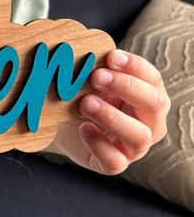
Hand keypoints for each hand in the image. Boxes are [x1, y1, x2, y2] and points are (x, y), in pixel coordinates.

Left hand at [47, 49, 169, 174]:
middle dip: (126, 87)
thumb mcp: (92, 83)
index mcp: (149, 97)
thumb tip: (89, 52)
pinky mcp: (115, 164)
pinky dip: (99, 144)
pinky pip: (115, 161)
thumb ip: (98, 69)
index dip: (134, 67)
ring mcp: (135, 147)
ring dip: (112, 116)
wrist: (63, 126)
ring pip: (139, 135)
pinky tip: (83, 128)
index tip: (110, 57)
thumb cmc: (85, 99)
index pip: (153, 80)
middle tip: (96, 77)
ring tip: (85, 103)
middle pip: (154, 104)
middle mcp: (150, 123)